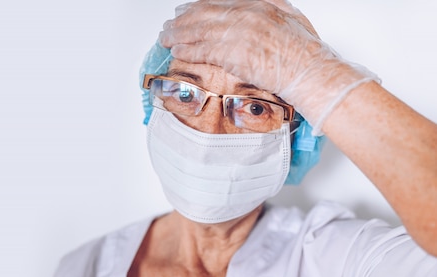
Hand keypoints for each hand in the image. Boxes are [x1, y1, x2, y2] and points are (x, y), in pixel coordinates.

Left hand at [159, 0, 377, 133]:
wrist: (311, 71)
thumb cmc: (306, 52)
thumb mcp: (291, 18)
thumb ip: (271, 9)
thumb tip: (259, 7)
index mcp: (258, 5)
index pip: (219, 3)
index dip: (198, 7)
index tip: (186, 11)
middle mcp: (245, 15)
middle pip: (204, 14)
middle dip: (183, 20)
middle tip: (169, 25)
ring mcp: (238, 34)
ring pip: (199, 31)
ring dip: (178, 35)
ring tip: (166, 38)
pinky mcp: (233, 54)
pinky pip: (203, 50)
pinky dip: (187, 50)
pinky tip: (177, 51)